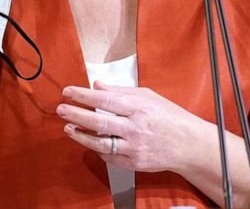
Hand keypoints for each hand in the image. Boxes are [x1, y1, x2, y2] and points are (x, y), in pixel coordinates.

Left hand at [56, 81, 200, 172]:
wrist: (188, 145)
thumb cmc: (169, 116)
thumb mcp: (148, 96)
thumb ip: (121, 92)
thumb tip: (97, 86)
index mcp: (139, 107)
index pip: (105, 101)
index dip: (83, 96)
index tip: (68, 91)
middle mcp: (135, 128)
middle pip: (99, 122)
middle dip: (76, 114)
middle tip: (61, 109)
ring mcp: (134, 148)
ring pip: (100, 143)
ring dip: (81, 135)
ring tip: (68, 127)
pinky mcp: (134, 163)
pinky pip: (109, 157)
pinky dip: (97, 149)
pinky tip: (88, 141)